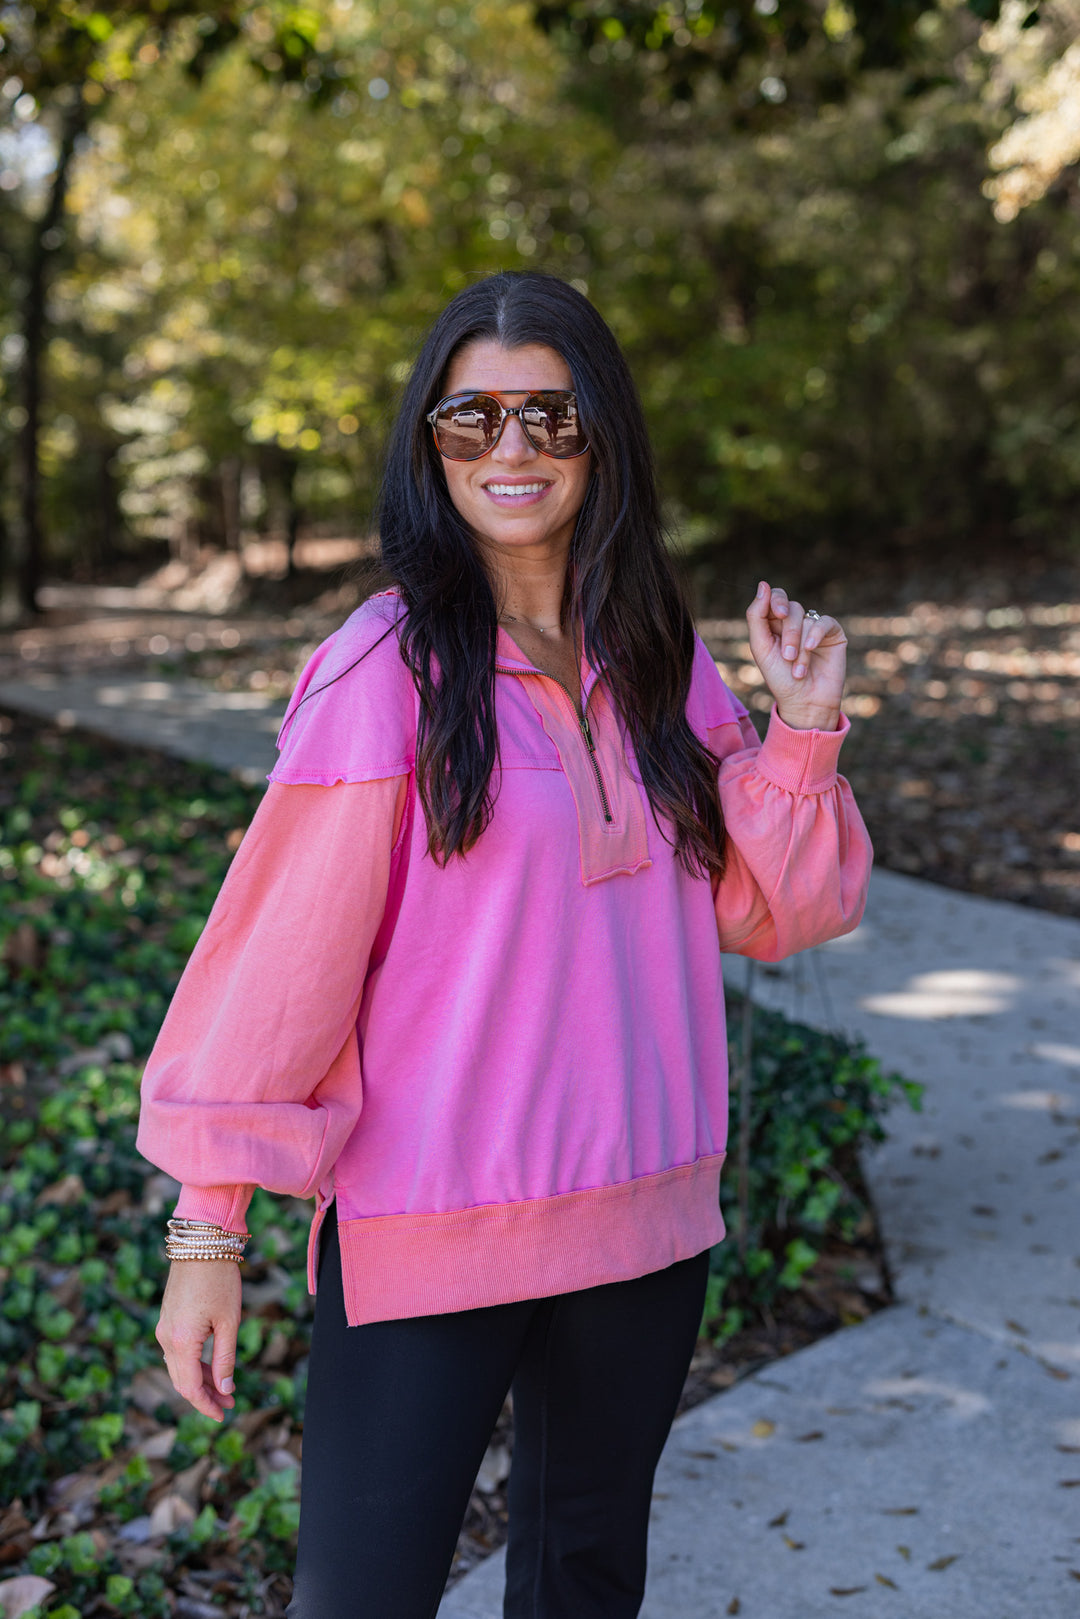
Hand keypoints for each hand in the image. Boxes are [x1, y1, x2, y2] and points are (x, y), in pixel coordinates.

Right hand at [156, 1260, 241, 1421]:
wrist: (201, 1243)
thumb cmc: (220, 1280)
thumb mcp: (229, 1322)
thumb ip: (225, 1358)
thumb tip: (225, 1390)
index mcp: (181, 1342)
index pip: (190, 1388)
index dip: (206, 1405)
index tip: (223, 1416)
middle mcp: (165, 1338)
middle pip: (181, 1381)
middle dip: (204, 1396)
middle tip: (228, 1404)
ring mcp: (163, 1328)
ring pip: (178, 1368)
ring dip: (200, 1381)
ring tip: (224, 1389)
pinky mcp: (167, 1319)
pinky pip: (177, 1352)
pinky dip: (193, 1364)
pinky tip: (212, 1367)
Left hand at [745, 581, 845, 730]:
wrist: (805, 703)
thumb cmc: (780, 679)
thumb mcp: (761, 647)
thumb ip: (757, 616)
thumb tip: (763, 584)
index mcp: (774, 624)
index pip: (774, 598)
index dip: (775, 600)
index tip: (776, 614)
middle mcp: (794, 623)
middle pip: (790, 608)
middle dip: (787, 632)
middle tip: (787, 656)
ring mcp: (814, 628)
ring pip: (806, 618)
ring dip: (800, 645)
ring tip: (797, 669)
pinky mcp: (833, 634)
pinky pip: (824, 621)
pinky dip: (816, 635)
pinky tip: (811, 649)